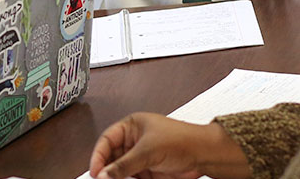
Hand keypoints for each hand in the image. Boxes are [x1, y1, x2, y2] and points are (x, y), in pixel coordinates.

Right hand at [89, 112, 248, 178]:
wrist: (204, 155)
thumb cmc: (183, 140)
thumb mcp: (147, 151)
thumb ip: (124, 165)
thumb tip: (104, 174)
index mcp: (132, 126)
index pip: (107, 140)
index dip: (99, 155)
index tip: (95, 170)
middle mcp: (135, 140)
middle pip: (111, 156)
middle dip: (106, 168)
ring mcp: (141, 156)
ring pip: (120, 169)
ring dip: (115, 177)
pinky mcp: (148, 171)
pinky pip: (131, 177)